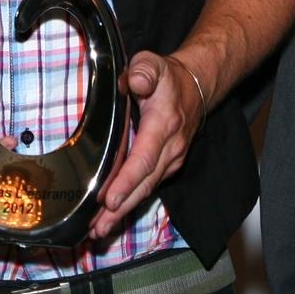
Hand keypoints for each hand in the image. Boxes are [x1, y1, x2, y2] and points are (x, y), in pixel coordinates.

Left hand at [87, 50, 201, 241]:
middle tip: (98, 228)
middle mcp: (170, 148)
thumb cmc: (168, 78)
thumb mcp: (153, 63)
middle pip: (144, 184)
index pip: (144, 159)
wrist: (196, 87)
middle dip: (121, 208)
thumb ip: (144, 70)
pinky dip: (130, 203)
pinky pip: (148, 187)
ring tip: (99, 230)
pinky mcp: (167, 166)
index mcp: (163, 125)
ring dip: (123, 212)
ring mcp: (171, 160)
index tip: (110, 200)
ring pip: (146, 190)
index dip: (126, 182)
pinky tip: (112, 216)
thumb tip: (135, 81)